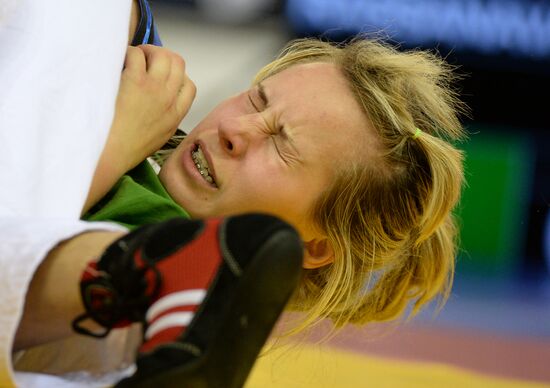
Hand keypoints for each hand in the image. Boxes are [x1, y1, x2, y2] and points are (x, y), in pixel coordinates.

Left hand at [108, 44, 195, 172]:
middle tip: (146, 61)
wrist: (110, 154)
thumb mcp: (158, 139)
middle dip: (163, 57)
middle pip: (178, 63)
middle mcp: (168, 98)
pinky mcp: (134, 80)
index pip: (190, 86)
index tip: (163, 78)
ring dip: (147, 51)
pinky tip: (118, 63)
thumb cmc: (127, 150)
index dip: (178, 77)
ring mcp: (153, 88)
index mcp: (175, 115)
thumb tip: (160, 105)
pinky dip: (128, 53)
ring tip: (133, 58)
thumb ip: (165, 119)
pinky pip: (136, 54)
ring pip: (162, 54)